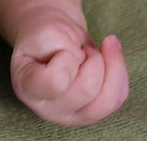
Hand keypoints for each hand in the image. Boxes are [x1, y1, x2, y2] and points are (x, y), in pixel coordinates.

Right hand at [10, 10, 128, 125]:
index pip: (56, 83)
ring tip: (98, 51)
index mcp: (28, 88)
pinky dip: (119, 71)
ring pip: (107, 101)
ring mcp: (72, 115)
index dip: (67, 59)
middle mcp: (48, 109)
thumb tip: (91, 67)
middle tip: (80, 49)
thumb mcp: (46, 30)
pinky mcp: (93, 112)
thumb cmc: (45, 34)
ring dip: (110, 66)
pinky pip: (119, 97)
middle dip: (92, 58)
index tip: (62, 49)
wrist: (54, 38)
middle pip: (86, 91)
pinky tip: (109, 56)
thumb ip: (63, 47)